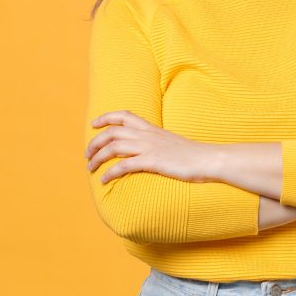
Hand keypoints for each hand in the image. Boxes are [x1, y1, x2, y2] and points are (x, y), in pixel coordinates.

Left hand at [85, 110, 214, 183]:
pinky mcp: (152, 161)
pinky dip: (110, 172)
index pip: (124, 115)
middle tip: (87, 154)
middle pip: (112, 132)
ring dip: (98, 157)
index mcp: (151, 128)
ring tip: (90, 167)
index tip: (94, 123)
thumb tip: (144, 149)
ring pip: (113, 147)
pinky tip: (104, 180)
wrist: (207, 159)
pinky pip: (123, 165)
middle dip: (95, 142)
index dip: (106, 117)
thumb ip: (156, 142)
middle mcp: (147, 135)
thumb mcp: (171, 142)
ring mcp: (149, 147)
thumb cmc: (192, 155)